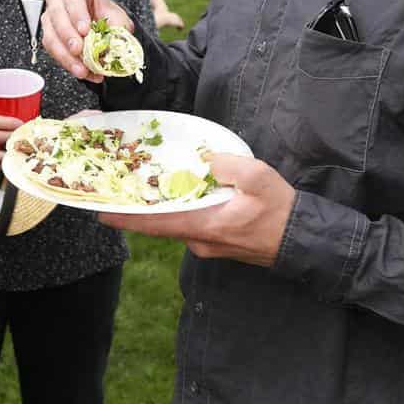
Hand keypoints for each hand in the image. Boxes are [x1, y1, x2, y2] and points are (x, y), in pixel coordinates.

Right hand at [40, 0, 133, 80]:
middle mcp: (58, 0)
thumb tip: (116, 45)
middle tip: (79, 51)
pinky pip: (53, 51)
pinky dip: (68, 64)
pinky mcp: (48, 37)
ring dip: (66, 56)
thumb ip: (118, 28)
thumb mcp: (117, 17)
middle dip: (68, 36)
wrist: (99, 22)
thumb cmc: (105, 14)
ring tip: (82, 70)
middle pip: (57, 16)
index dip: (77, 13)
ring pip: (51, 36)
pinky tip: (83, 72)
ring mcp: (50, 18)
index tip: (85, 30)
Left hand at [100, 154, 295, 266]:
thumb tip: (205, 158)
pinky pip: (189, 225)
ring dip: (158, 209)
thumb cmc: (280, 211)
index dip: (127, 218)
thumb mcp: (258, 178)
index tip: (101, 213)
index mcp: (206, 226)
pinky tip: (176, 195)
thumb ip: (228, 165)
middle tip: (115, 193)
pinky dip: (178, 211)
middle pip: (160, 224)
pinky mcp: (216, 243)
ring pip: (175, 224)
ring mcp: (207, 245)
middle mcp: (200, 241)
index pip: (157, 224)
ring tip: (141, 189)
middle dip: (137, 210)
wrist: (302, 240)